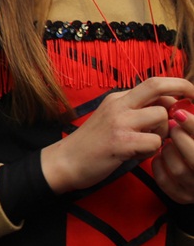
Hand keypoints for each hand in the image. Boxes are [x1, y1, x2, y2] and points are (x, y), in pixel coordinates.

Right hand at [40, 77, 193, 193]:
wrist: (64, 162)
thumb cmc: (91, 144)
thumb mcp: (112, 119)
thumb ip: (137, 111)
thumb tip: (169, 107)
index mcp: (117, 98)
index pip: (154, 83)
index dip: (178, 85)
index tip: (191, 94)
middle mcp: (118, 105)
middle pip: (158, 86)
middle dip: (184, 90)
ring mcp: (119, 122)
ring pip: (161, 117)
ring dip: (163, 132)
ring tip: (147, 144)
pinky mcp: (120, 142)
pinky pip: (155, 142)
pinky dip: (152, 151)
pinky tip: (137, 155)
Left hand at [153, 98, 193, 203]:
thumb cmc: (192, 145)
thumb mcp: (193, 135)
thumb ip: (191, 127)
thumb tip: (180, 112)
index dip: (192, 126)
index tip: (179, 113)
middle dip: (180, 137)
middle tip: (173, 126)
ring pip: (178, 169)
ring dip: (169, 151)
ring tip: (169, 142)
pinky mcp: (181, 196)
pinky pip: (164, 180)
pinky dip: (159, 164)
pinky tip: (162, 155)